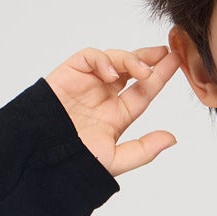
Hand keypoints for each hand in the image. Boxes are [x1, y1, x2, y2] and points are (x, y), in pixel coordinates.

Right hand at [44, 46, 180, 176]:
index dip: (160, 76)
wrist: (39, 156)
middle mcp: (103, 96)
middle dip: (149, 59)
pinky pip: (90, 56)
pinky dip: (103, 60)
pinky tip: (112, 74)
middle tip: (167, 53)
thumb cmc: (72, 162)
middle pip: (132, 70)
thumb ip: (144, 150)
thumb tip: (172, 139)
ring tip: (142, 72)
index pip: (143, 91)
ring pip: (114, 60)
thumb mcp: (114, 160)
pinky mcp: (70, 73)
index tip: (177, 62)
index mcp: (116, 116)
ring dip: (131, 60)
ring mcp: (87, 83)